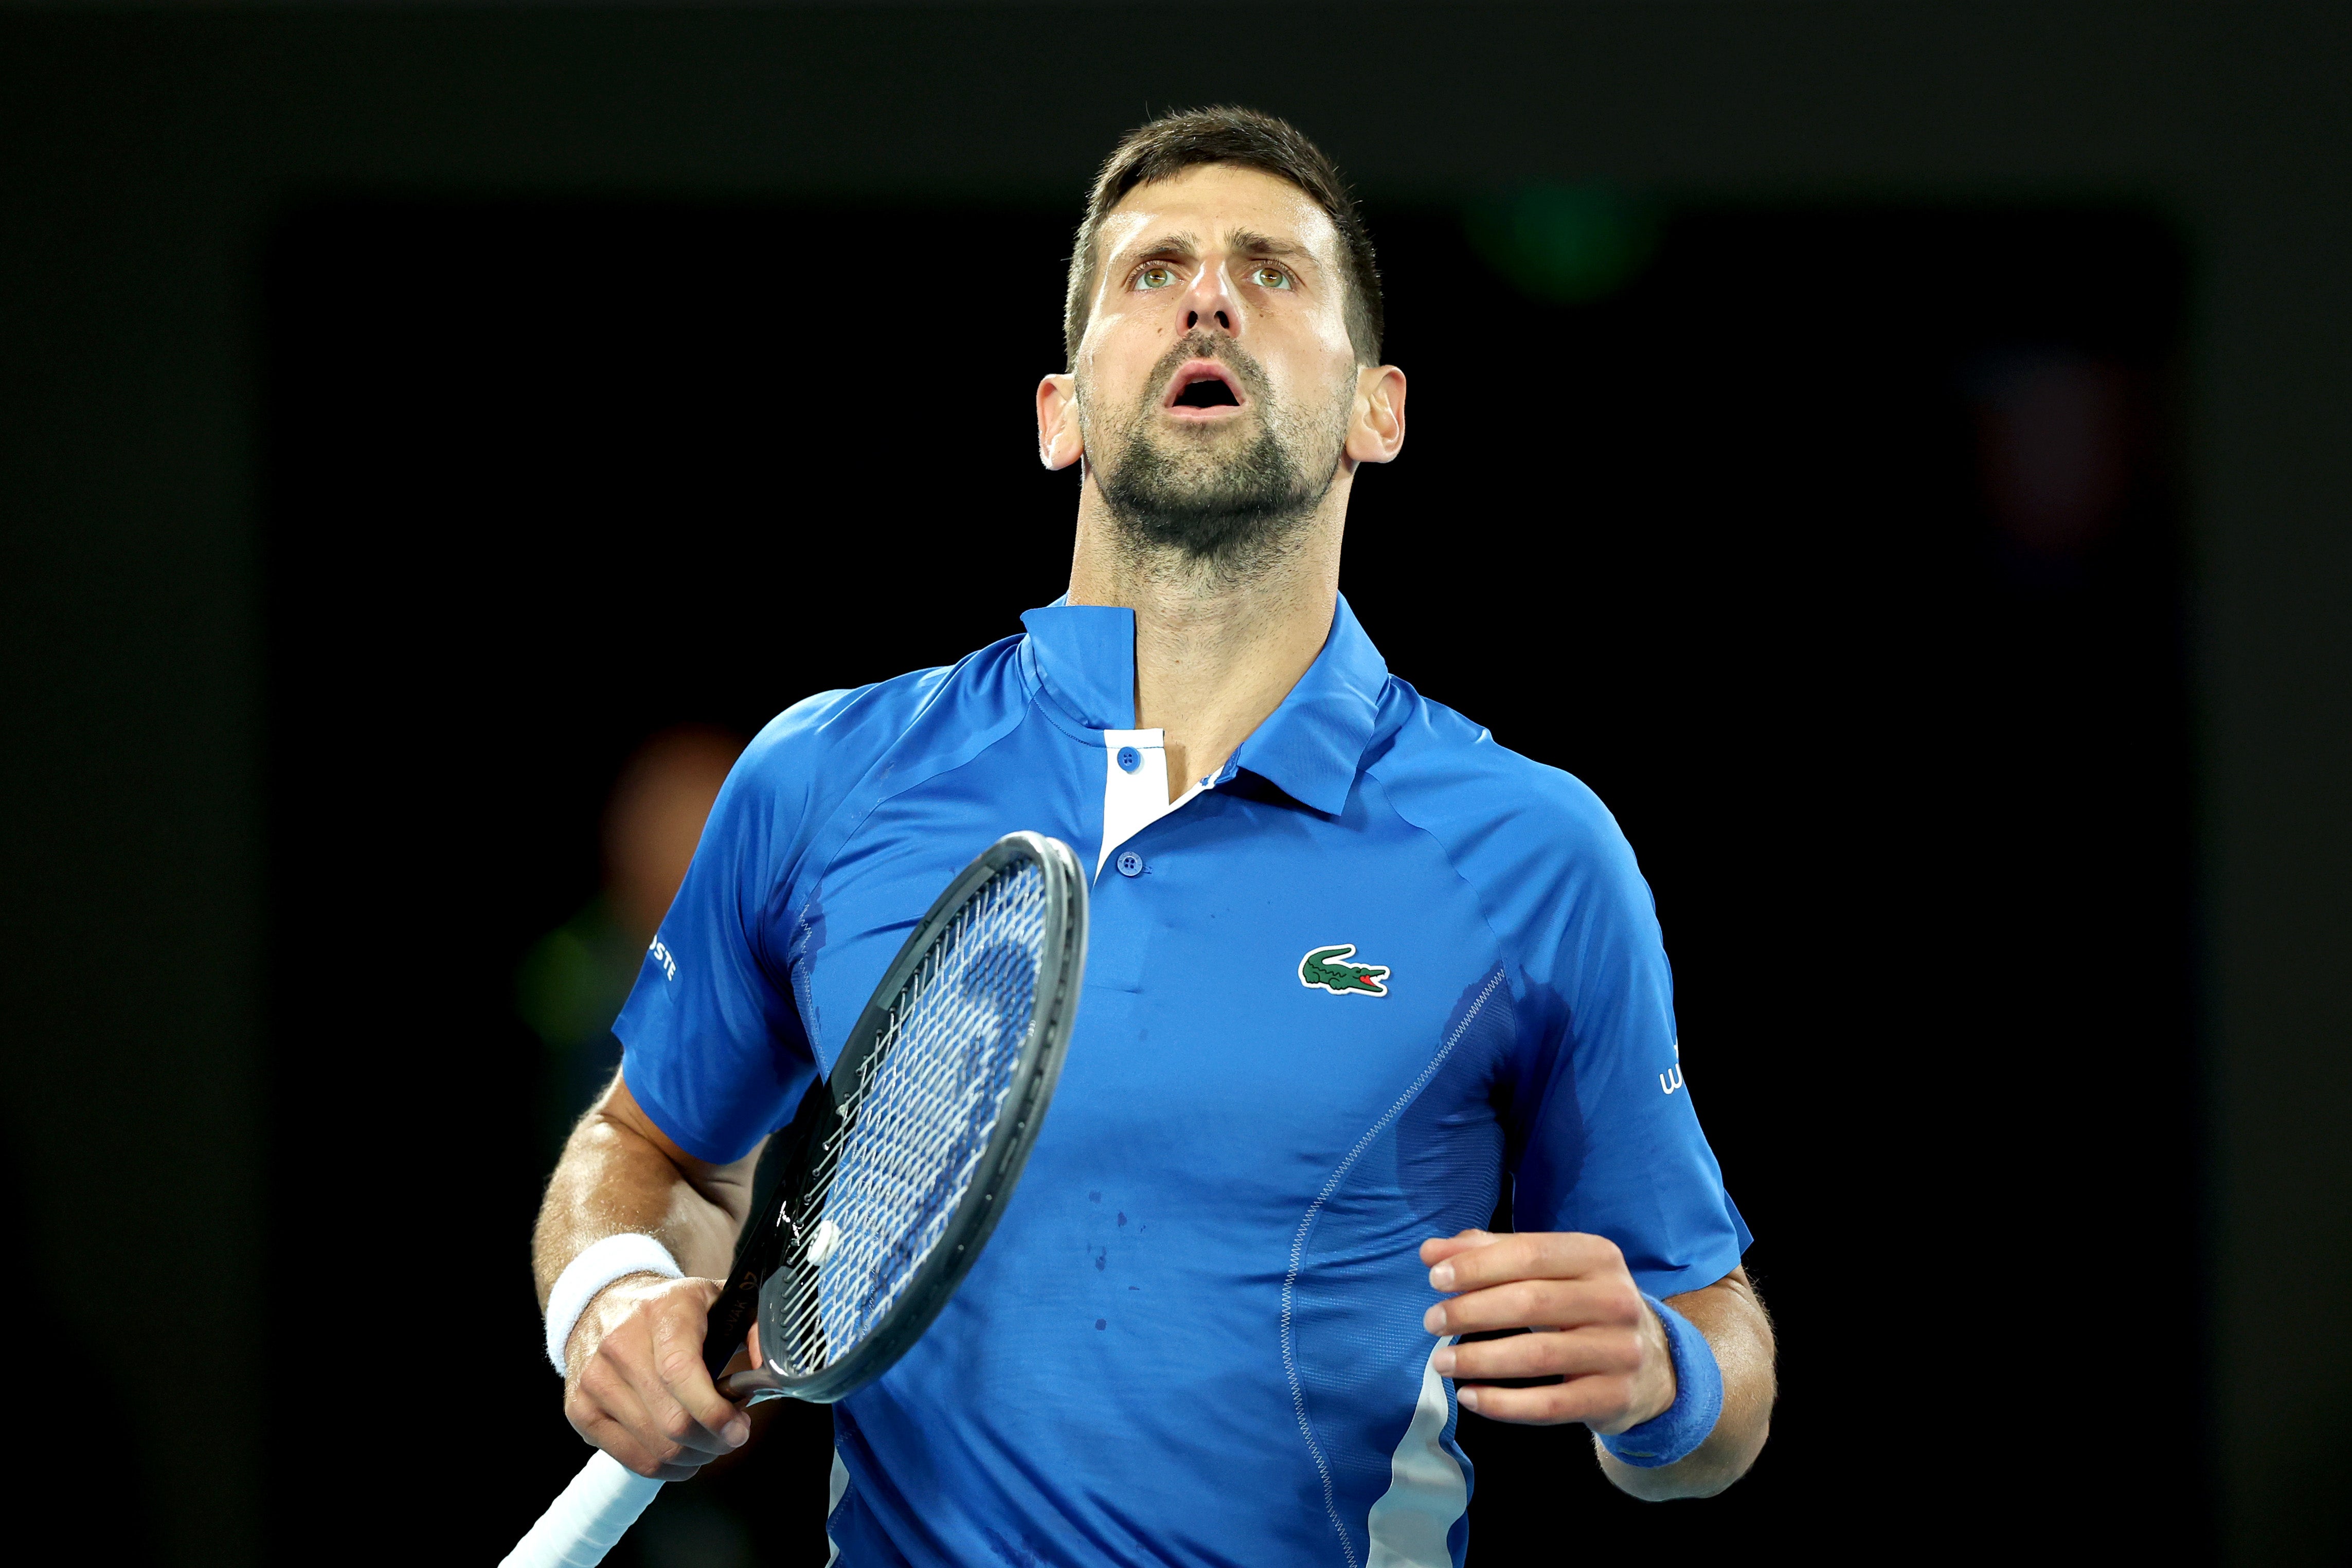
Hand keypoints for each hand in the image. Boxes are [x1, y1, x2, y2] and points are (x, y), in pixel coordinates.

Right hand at [563, 1273, 750, 1479]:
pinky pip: (631, 1459)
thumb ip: (754, 1326)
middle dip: (714, 1441)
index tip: (739, 1428)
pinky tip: (681, 1451)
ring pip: (655, 1448)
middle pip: (672, 1422)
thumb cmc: (670, 1309)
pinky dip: (665, 1467)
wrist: (602, 1303)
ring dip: (693, 1456)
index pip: (681, 1373)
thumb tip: (770, 1370)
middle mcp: (621, 1345)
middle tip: (732, 1434)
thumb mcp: (717, 1298)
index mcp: (663, 1313)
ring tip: (709, 1440)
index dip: (714, 1412)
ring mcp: (595, 1380)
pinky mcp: (580, 1410)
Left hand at [1418, 1229, 1674, 1430]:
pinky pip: (1549, 1404)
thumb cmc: (1583, 1306)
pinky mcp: (1613, 1398)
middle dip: (1472, 1311)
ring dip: (1480, 1358)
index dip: (1478, 1265)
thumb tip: (1431, 1251)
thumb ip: (1492, 1253)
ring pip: (1538, 1355)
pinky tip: (1469, 1396)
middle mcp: (1615, 1300)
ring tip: (1441, 1361)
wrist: (1653, 1364)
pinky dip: (1503, 1404)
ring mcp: (1618, 1352)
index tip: (1434, 1278)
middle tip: (1432, 1321)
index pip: (1530, 1254)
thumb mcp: (1551, 1270)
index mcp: (1597, 1256)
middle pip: (1531, 1302)